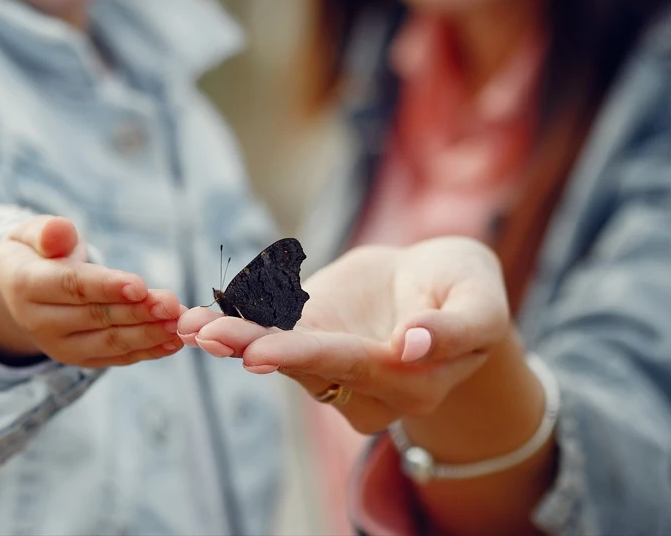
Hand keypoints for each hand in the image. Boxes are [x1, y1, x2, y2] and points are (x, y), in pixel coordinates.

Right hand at [0, 216, 184, 368]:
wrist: (19, 291)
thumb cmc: (37, 252)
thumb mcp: (31, 233)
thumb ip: (47, 232)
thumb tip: (60, 232)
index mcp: (26, 285)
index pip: (70, 286)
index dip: (106, 287)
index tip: (139, 286)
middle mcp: (39, 321)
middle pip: (95, 316)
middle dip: (137, 312)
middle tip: (172, 304)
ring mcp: (60, 345)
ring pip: (109, 342)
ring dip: (147, 334)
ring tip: (178, 323)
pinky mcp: (80, 358)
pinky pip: (116, 357)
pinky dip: (147, 350)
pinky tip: (173, 341)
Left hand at [178, 238, 510, 432]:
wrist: (441, 281)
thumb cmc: (467, 290)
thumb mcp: (480, 304)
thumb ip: (455, 330)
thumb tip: (414, 347)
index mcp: (411, 383)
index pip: (353, 367)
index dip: (304, 356)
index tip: (261, 353)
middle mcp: (364, 387)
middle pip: (305, 366)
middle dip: (253, 348)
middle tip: (209, 336)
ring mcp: (332, 366)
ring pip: (278, 353)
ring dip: (232, 338)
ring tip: (190, 324)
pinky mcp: (309, 339)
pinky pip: (269, 332)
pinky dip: (233, 321)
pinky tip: (193, 317)